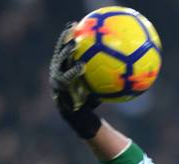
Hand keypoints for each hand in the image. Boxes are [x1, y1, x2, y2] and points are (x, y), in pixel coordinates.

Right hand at [49, 23, 101, 138]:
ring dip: (66, 53)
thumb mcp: (98, 87)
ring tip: (74, 45)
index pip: (64, 52)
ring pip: (59, 64)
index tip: (75, 25)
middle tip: (73, 31)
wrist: (85, 124)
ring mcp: (57, 86)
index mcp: (64, 72)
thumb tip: (121, 62)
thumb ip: (102, 74)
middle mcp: (58, 77)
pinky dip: (72, 72)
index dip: (67, 38)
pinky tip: (81, 66)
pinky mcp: (59, 94)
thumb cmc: (92, 104)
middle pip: (59, 56)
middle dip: (64, 42)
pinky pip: (65, 80)